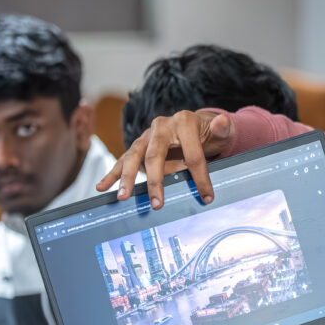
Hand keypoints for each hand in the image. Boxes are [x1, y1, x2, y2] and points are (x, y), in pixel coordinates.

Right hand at [96, 110, 235, 209]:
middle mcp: (161, 126)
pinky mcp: (139, 147)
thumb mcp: (220, 130)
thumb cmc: (209, 132)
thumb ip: (223, 128)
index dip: (200, 177)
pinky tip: (102, 187)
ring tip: (122, 197)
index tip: (206, 196)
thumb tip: (222, 122)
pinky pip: (124, 160)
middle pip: (155, 155)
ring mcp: (147, 137)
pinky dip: (112, 174)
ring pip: (133, 157)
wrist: (196, 126)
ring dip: (126, 178)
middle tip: (157, 202)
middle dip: (155, 181)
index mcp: (183, 122)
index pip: (192, 154)